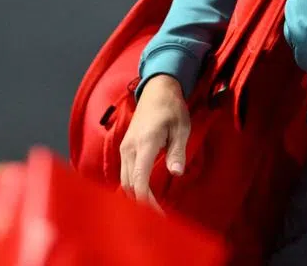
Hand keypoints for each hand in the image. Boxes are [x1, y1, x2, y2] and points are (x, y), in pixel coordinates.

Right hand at [119, 74, 189, 210]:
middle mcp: (130, 148)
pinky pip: (125, 173)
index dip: (146, 200)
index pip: (139, 179)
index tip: (158, 213)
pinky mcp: (126, 148)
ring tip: (153, 209)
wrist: (157, 89)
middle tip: (159, 217)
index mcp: (145, 143)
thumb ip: (178, 151)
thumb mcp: (182, 128)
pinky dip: (134, 185)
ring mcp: (125, 148)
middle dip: (142, 203)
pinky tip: (146, 193)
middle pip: (129, 184)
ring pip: (125, 180)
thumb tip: (176, 173)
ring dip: (137, 195)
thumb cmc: (172, 108)